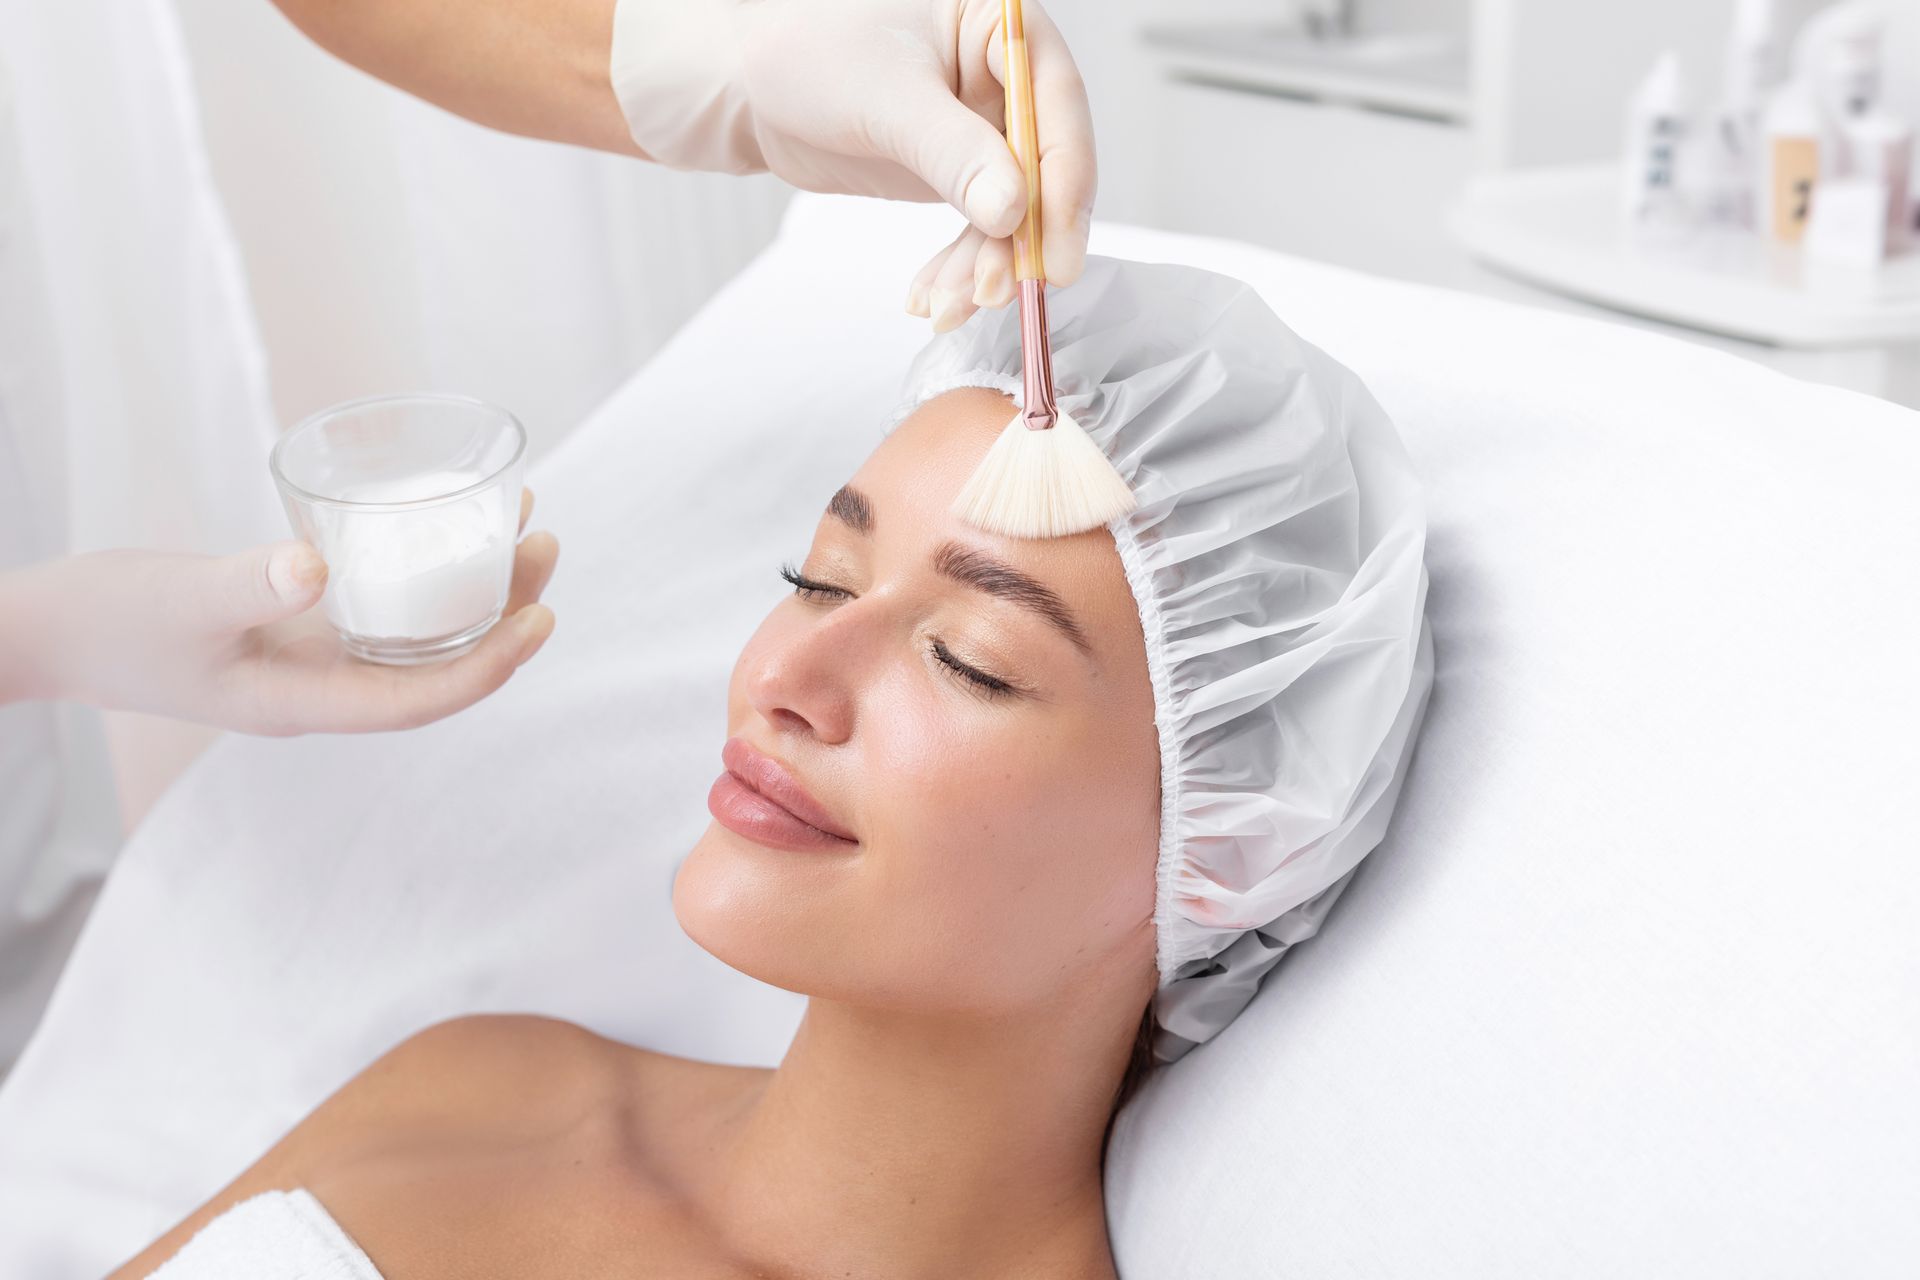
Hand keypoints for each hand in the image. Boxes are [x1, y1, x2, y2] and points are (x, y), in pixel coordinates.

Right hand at [1, 490, 558, 734]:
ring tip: (522, 528)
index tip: (541, 618)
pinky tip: (443, 529)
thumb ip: (247, 585)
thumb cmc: (110, 620)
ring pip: (417, 633)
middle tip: (546, 545)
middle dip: (502, 616)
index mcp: (304, 703)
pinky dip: (423, 572)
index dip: (490, 667)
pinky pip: (383, 606)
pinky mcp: (299, 625)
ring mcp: (312, 659)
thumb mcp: (182, 599)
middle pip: (437, 663)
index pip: (420, 700)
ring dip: (474, 590)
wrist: (54, 630)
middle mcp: (322, 688)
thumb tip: (318, 570)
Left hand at [610, 0, 1095, 326]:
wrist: (748, 84)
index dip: (1064, 183)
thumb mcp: (885, 97)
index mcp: (1001, 28)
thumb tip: (1013, 210)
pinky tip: (933, 297)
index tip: (1054, 250)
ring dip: (985, 267)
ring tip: (948, 305)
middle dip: (1020, 240)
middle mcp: (1004, 79)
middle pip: (1044, 168)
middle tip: (999, 291)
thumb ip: (953, 152)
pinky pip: (978, 230)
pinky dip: (958, 270)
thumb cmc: (805, 52)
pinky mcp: (958, 173)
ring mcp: (983, 130)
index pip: (1056, 107)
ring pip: (1013, 211)